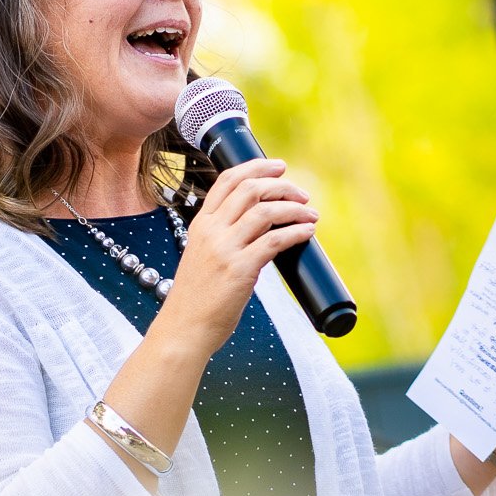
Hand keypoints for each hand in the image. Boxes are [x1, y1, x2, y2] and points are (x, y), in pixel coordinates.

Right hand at [156, 157, 318, 357]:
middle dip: (282, 185)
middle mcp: (211, 231)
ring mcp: (225, 249)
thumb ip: (223, 239)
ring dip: (295, 208)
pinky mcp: (240, 269)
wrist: (184, 328)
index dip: (256, 167)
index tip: (279, 167)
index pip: (228, 179)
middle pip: (251, 188)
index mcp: (201, 224)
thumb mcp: (202, 257)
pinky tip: (307, 232)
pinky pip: (275, 240)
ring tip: (311, 213)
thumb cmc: (197, 299)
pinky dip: (296, 231)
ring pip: (266, 211)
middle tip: (302, 193)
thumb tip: (261, 229)